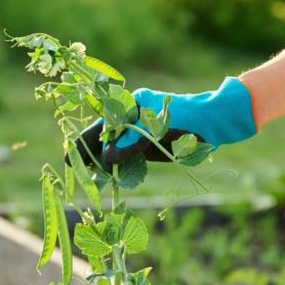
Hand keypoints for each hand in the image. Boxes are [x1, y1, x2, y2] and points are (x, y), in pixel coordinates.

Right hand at [70, 77, 256, 166]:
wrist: (213, 124)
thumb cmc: (185, 120)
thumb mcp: (155, 129)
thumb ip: (131, 142)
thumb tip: (106, 157)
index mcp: (130, 105)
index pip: (102, 123)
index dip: (85, 140)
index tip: (72, 154)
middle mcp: (131, 118)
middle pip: (103, 137)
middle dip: (89, 153)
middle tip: (72, 167)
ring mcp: (138, 133)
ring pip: (113, 149)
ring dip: (101, 163)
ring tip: (88, 177)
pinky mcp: (147, 147)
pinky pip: (127, 158)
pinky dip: (118, 169)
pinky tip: (108, 179)